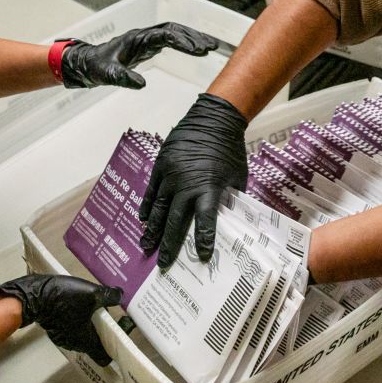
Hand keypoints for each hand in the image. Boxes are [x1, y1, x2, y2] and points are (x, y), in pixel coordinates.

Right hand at [0, 274, 121, 365]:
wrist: (34, 295)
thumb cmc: (64, 299)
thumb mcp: (92, 294)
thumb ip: (109, 296)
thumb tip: (121, 296)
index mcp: (86, 341)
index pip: (104, 357)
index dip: (115, 349)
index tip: (122, 337)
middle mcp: (75, 344)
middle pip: (95, 343)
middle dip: (105, 331)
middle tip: (112, 315)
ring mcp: (63, 337)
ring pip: (84, 334)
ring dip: (92, 324)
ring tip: (98, 306)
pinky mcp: (56, 328)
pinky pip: (73, 327)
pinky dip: (80, 320)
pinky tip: (81, 305)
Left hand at [59, 22, 219, 89]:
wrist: (86, 65)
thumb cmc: (95, 67)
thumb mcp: (108, 74)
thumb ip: (123, 78)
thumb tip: (142, 85)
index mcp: (137, 38)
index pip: (165, 34)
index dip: (182, 40)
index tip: (197, 50)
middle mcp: (144, 36)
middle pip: (174, 29)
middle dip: (193, 36)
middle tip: (211, 46)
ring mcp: (146, 40)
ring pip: (173, 33)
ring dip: (191, 37)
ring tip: (210, 46)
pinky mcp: (147, 47)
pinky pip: (170, 41)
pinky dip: (184, 43)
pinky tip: (195, 50)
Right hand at [139, 92, 248, 268]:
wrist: (213, 118)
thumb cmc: (230, 149)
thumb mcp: (238, 176)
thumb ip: (230, 198)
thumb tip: (230, 221)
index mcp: (208, 186)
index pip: (205, 218)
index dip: (204, 238)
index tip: (203, 256)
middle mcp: (186, 183)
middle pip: (175, 219)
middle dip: (169, 243)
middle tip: (163, 263)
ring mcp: (170, 174)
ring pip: (158, 208)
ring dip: (152, 229)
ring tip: (146, 246)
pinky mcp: (161, 165)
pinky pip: (151, 190)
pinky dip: (146, 206)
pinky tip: (143, 220)